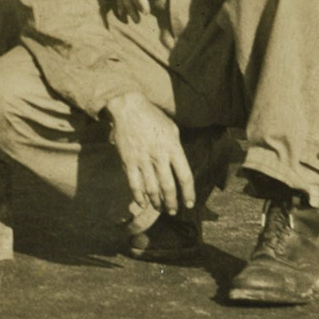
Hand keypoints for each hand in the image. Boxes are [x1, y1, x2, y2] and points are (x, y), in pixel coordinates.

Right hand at [106, 92, 195, 223]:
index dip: (188, 193)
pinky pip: (134, 184)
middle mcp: (159, 156)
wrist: (128, 108)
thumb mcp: (172, 129)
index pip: (185, 176)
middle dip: (172, 202)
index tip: (189, 203)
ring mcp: (142, 160)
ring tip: (160, 208)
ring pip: (152, 188)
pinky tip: (142, 203)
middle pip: (168, 187)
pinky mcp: (128, 161)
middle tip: (173, 211)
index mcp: (173, 148)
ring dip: (157, 202)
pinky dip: (138, 196)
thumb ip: (177, 149)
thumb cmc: (153, 117)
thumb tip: (178, 166)